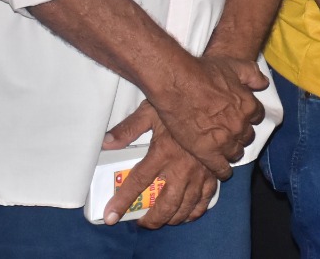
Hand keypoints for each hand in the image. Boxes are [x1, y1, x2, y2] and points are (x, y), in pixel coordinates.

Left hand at [101, 105, 218, 227]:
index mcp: (162, 153)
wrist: (211, 99)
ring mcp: (200, 172)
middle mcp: (181, 168)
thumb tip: (106, 142)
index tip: (111, 216)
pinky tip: (187, 214)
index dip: (122, 203)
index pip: (137, 184)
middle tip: (142, 221)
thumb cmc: (179, 104)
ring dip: (172, 218)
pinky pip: (205, 199)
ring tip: (162, 219)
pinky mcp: (213, 172)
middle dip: (152, 220)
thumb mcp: (150, 112)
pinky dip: (195, 211)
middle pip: (165, 205)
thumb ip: (128, 129)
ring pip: (185, 206)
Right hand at [147, 55, 267, 177]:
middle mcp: (240, 125)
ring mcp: (225, 140)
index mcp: (248, 105)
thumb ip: (252, 75)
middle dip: (240, 135)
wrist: (178, 84)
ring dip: (231, 151)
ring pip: (235, 153)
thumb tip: (263, 84)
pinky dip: (222, 171)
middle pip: (247, 137)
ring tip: (222, 149)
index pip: (257, 117)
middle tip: (229, 133)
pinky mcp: (207, 153)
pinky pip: (221, 169)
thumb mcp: (234, 65)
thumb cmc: (204, 72)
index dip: (248, 117)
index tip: (240, 117)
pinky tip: (219, 169)